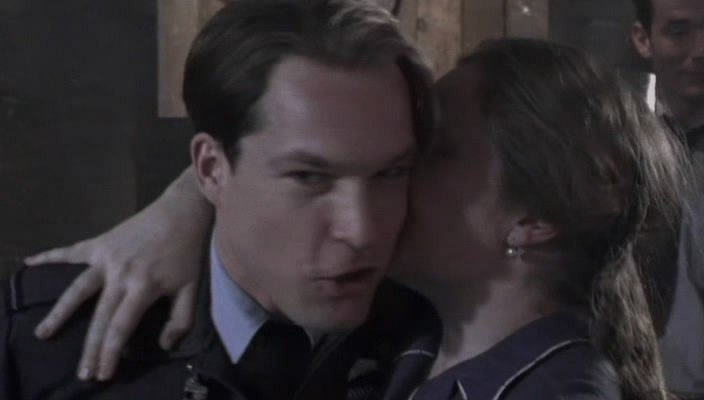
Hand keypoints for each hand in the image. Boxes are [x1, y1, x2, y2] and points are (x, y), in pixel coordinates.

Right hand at [25, 168, 211, 381]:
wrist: (180, 212)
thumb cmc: (187, 252)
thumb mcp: (191, 287)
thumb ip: (180, 319)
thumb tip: (164, 345)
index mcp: (143, 287)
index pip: (121, 326)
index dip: (110, 352)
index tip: (101, 373)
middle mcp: (120, 274)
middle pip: (99, 317)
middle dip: (90, 348)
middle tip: (81, 373)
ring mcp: (106, 257)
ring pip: (77, 290)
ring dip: (60, 313)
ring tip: (44, 334)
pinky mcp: (100, 243)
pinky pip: (71, 252)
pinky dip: (49, 257)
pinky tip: (28, 263)